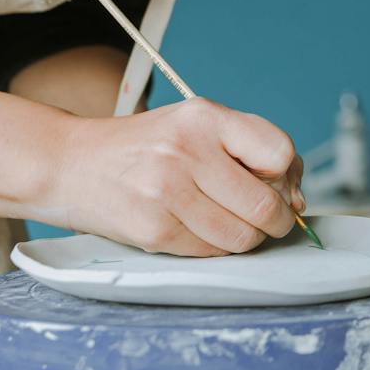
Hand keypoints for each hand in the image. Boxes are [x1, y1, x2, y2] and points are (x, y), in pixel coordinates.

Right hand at [53, 98, 304, 255]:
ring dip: (246, 238)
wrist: (71, 164)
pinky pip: (211, 253)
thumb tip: (298, 202)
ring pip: (243, 238)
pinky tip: (195, 228)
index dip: (285, 176)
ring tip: (224, 222)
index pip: (280, 152)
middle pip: (267, 206)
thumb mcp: (196, 127)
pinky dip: (214, 248)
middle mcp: (186, 150)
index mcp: (204, 116)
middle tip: (263, 219)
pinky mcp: (153, 230)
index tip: (273, 183)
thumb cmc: (146, 148)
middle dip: (275, 220)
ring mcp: (167, 192)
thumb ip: (251, 152)